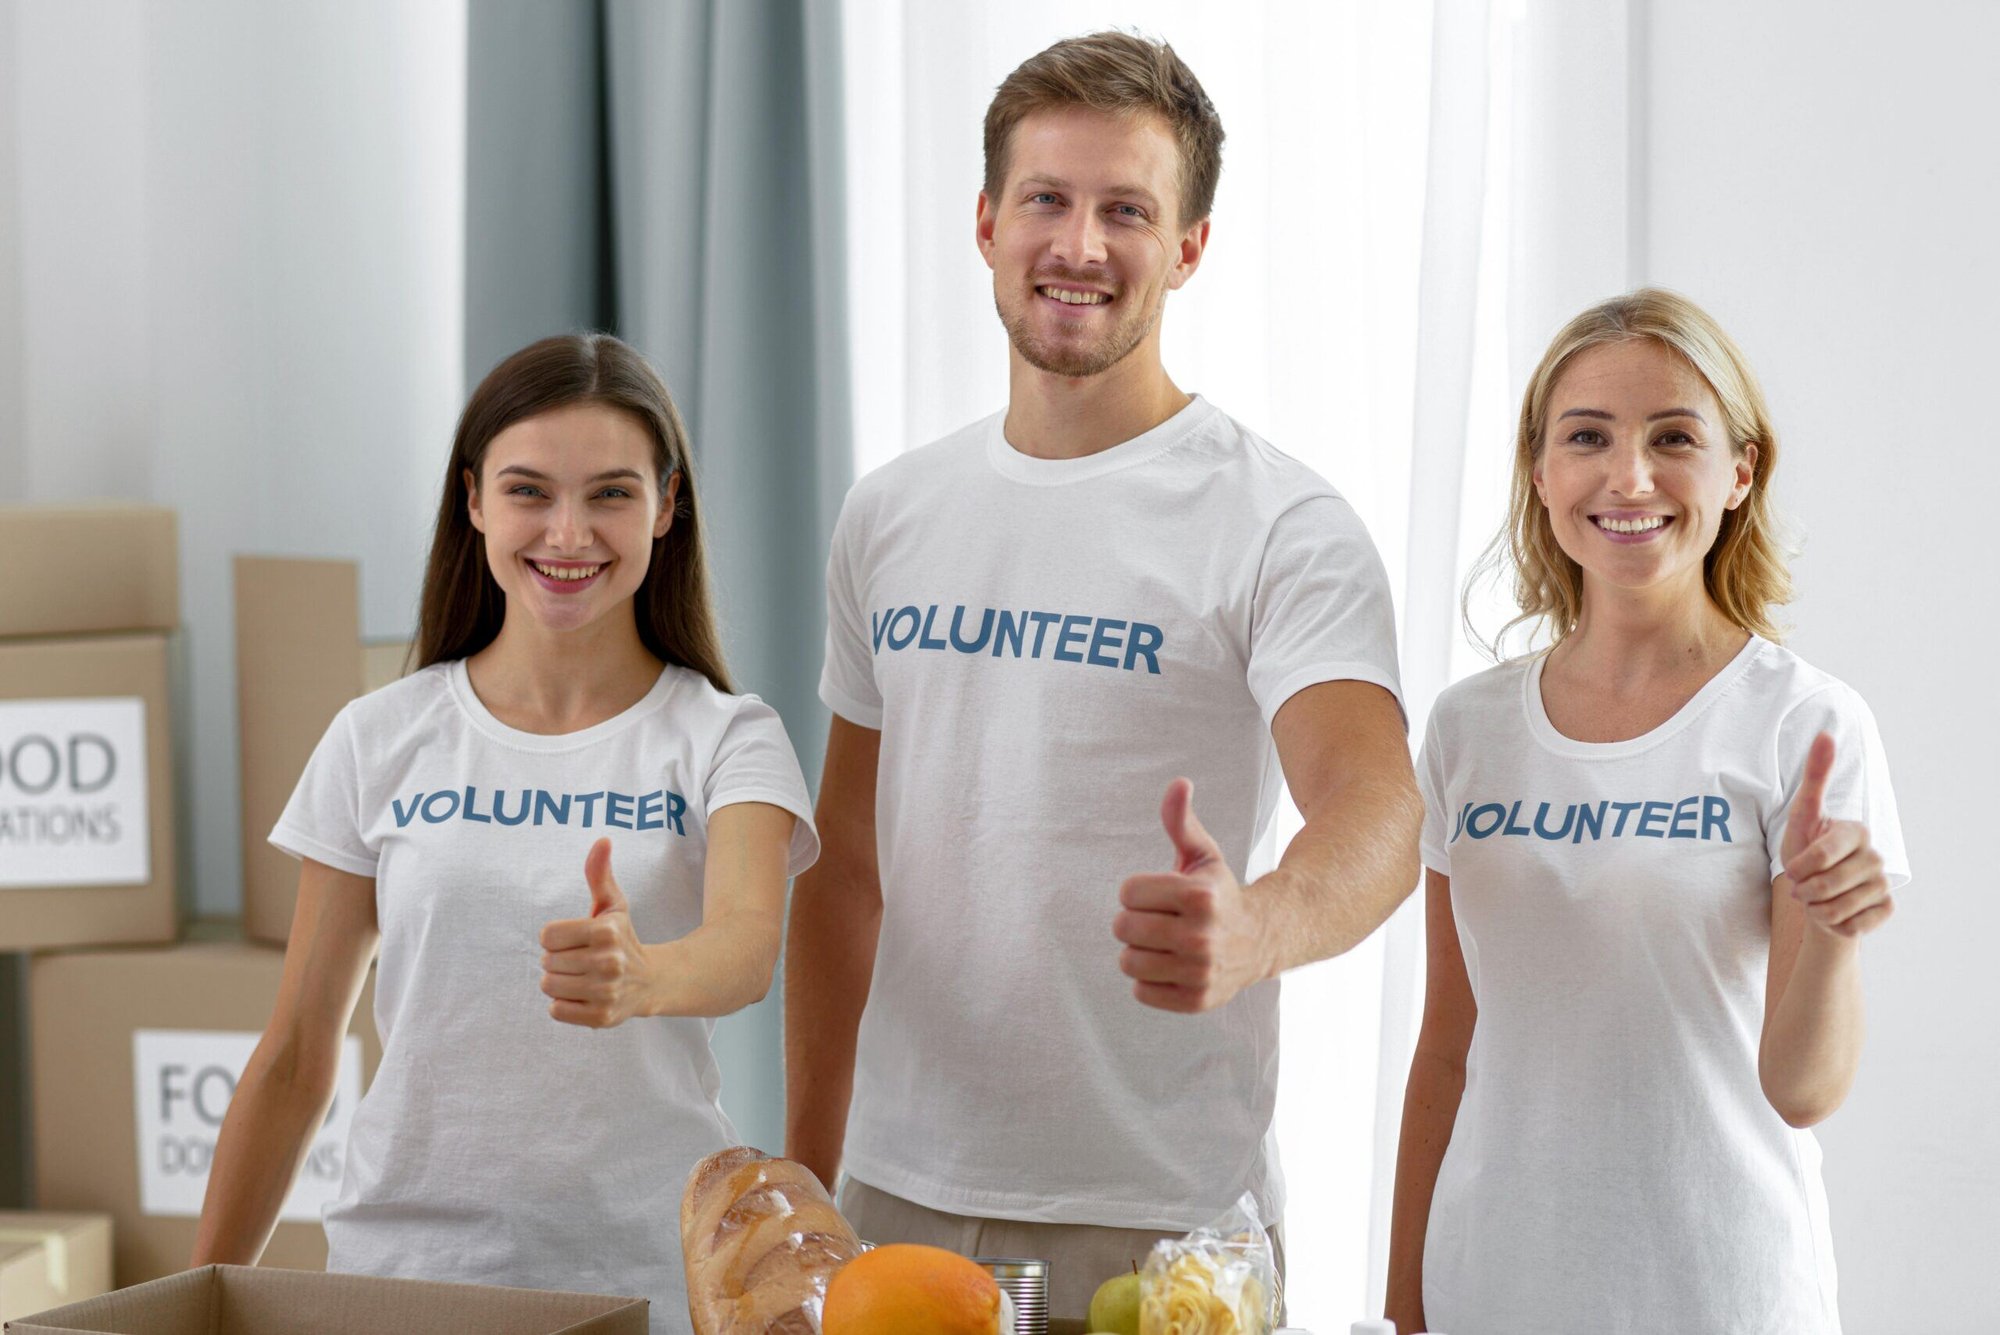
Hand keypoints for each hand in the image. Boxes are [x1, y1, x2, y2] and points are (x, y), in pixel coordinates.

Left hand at [539, 838, 656, 1026]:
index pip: (547, 936)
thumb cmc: (623, 938)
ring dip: (559, 982)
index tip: (575, 940)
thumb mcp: (613, 905)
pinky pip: (556, 1010)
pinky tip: (582, 996)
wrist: (652, 982)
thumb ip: (600, 873)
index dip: (556, 937)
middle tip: (580, 960)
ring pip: (549, 986)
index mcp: (606, 931)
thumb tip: (602, 840)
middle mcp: (608, 962)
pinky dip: (563, 1005)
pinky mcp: (601, 1017)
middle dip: (558, 960)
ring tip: (580, 978)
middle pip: (546, 962)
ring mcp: (605, 992)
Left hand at [1114, 779, 1270, 1012]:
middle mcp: (1200, 936)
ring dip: (1139, 952)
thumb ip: (1182, 822)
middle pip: (1122, 927)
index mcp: (1198, 896)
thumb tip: (1178, 783)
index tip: (1160, 895)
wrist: (1261, 940)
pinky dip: (1149, 981)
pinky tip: (1172, 967)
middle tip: (1161, 920)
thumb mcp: (1203, 855)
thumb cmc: (1219, 894)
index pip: (1127, 892)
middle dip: (1136, 921)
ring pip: (1127, 961)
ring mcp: (1199, 972)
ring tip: (1164, 945)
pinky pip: (1140, 992)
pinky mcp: (1195, 1000)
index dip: (1138, 891)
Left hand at [1781, 732, 1893, 940]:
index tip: (1795, 867)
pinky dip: (1833, 925)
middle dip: (1804, 891)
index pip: (1820, 855)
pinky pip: (1849, 926)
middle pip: (1824, 885)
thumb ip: (1815, 776)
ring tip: (1818, 898)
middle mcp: (1876, 856)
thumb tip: (1826, 734)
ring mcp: (1883, 884)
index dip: (1799, 867)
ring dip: (1815, 909)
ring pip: (1834, 909)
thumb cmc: (1805, 853)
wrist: (1818, 898)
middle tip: (1805, 885)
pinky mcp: (1886, 910)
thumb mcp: (1802, 815)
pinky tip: (1837, 913)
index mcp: (1856, 832)